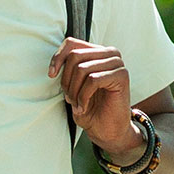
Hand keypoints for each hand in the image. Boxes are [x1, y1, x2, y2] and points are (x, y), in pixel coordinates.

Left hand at [49, 37, 138, 152]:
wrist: (106, 130)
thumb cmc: (90, 108)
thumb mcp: (73, 85)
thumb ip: (69, 68)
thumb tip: (56, 60)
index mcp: (97, 52)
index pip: (71, 43)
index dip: (57, 58)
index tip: (51, 75)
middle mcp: (109, 54)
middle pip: (75, 56)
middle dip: (66, 80)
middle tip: (69, 98)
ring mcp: (117, 64)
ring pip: (83, 68)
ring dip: (74, 91)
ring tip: (76, 104)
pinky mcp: (122, 75)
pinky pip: (93, 79)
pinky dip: (83, 96)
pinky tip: (83, 107)